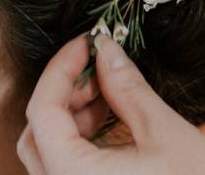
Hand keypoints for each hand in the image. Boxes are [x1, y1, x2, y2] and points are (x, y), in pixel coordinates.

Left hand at [16, 34, 204, 174]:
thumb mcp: (166, 134)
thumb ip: (127, 89)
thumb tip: (106, 49)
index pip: (42, 113)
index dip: (60, 69)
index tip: (86, 42)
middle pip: (37, 136)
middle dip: (65, 93)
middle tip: (99, 65)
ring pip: (49, 156)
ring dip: (73, 118)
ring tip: (110, 91)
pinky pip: (68, 173)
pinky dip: (82, 144)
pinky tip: (113, 121)